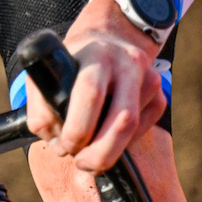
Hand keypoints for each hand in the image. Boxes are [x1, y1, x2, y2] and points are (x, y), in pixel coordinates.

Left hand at [25, 0, 167, 172]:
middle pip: (123, 119)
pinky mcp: (159, 95)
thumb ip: (42, 106)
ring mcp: (149, 78)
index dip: (77, 129)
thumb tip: (57, 142)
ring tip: (88, 156)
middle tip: (81, 163)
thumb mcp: (48, 72)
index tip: (63, 146)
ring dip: (109, 151)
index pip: (90, 93)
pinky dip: (122, 142)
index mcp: (95, 53)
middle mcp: (127, 62)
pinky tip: (106, 135)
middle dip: (100, 152)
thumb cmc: (72, 62)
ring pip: (134, 129)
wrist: (108, 38)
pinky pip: (143, 130)